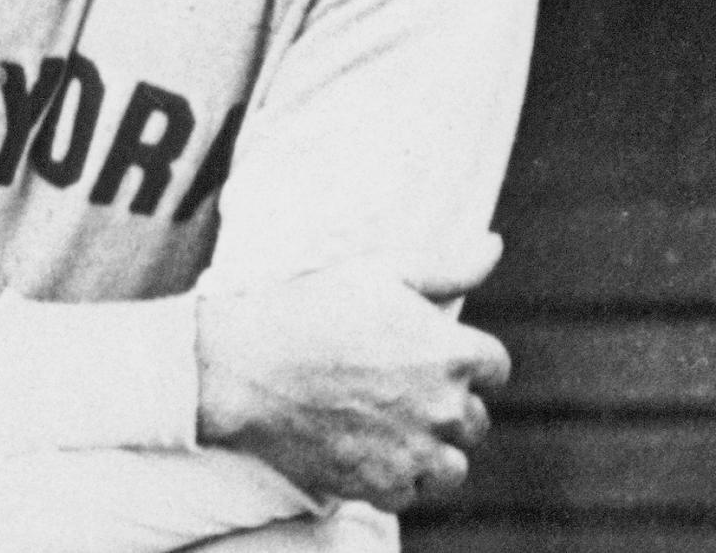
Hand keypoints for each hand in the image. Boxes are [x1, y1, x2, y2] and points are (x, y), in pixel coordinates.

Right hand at [197, 236, 510, 511]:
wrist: (243, 365)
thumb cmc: (309, 309)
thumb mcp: (377, 272)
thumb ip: (447, 266)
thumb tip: (494, 244)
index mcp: (452, 353)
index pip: (493, 367)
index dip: (459, 360)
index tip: (421, 357)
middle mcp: (445, 408)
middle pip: (473, 420)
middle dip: (443, 406)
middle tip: (391, 391)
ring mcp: (416, 452)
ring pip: (450, 466)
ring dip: (428, 450)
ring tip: (383, 428)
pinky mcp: (383, 484)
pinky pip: (410, 492)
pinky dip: (393, 478)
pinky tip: (362, 449)